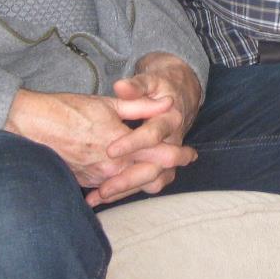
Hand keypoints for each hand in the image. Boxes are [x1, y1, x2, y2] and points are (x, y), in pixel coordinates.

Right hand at [5, 53, 202, 207]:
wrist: (29, 126)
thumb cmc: (67, 109)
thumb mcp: (106, 103)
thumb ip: (139, 105)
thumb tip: (168, 104)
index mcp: (121, 143)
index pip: (160, 155)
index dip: (179, 155)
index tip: (191, 154)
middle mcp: (111, 165)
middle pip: (150, 176)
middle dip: (168, 170)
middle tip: (183, 163)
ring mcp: (97, 176)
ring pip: (131, 185)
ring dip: (147, 178)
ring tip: (161, 172)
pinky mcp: (84, 181)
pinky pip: (109, 189)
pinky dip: (123, 185)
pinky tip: (130, 182)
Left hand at [96, 53, 203, 206]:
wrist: (180, 93)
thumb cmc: (160, 86)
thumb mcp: (150, 81)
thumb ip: (136, 86)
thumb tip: (120, 86)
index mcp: (170, 120)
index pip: (153, 135)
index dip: (133, 143)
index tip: (110, 151)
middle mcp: (174, 142)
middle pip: (155, 167)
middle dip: (129, 179)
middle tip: (103, 187)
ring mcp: (171, 158)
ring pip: (153, 181)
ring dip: (127, 190)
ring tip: (99, 195)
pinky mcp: (162, 167)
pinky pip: (147, 185)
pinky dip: (126, 192)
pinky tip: (101, 197)